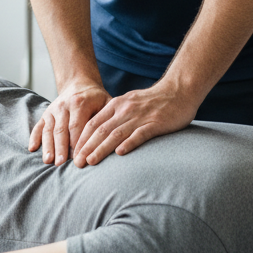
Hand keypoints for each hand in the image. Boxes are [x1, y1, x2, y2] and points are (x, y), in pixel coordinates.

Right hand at [29, 82, 111, 165]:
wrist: (79, 83)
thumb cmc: (97, 99)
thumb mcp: (106, 103)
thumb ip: (108, 119)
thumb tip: (112, 139)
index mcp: (80, 102)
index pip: (77, 126)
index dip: (77, 144)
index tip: (79, 159)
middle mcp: (64, 105)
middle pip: (61, 130)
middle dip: (61, 148)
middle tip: (61, 164)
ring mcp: (53, 110)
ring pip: (49, 130)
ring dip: (48, 146)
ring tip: (48, 161)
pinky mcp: (46, 114)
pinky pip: (39, 126)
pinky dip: (34, 137)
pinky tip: (32, 148)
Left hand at [72, 83, 199, 166]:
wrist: (179, 90)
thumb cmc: (154, 101)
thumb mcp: (130, 103)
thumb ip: (115, 116)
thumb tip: (99, 134)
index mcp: (117, 105)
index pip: (94, 123)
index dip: (82, 139)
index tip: (73, 154)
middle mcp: (125, 110)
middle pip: (101, 130)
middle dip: (87, 147)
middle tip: (77, 163)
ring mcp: (140, 116)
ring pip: (116, 134)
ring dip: (101, 149)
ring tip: (90, 161)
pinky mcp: (156, 123)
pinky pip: (140, 134)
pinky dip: (129, 143)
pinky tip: (120, 153)